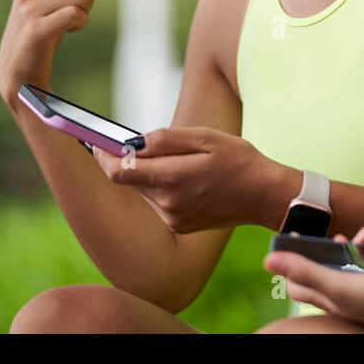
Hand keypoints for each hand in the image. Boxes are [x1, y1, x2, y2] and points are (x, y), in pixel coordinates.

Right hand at [0, 0, 101, 114]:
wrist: (18, 73)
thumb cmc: (40, 36)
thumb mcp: (52, 3)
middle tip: (74, 16)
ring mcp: (30, 9)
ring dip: (84, 13)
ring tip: (68, 25)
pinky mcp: (37, 30)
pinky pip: (75, 14)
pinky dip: (80, 23)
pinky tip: (69, 31)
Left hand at [93, 126, 279, 232]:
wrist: (265, 196)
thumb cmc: (239, 160)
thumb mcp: (206, 138)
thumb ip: (165, 139)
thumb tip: (133, 141)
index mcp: (173, 178)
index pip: (120, 171)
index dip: (104, 156)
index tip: (98, 143)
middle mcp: (168, 203)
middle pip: (130, 180)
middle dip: (130, 161)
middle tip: (140, 144)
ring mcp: (173, 218)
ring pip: (144, 191)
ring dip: (149, 175)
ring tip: (180, 161)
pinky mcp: (179, 226)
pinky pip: (158, 203)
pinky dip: (163, 188)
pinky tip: (188, 179)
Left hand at [264, 226, 363, 333]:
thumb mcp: (339, 284)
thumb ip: (305, 271)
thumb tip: (268, 261)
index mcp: (326, 299)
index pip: (297, 283)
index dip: (291, 261)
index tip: (292, 236)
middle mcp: (341, 297)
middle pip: (324, 270)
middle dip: (327, 248)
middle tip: (336, 234)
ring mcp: (362, 293)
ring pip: (349, 264)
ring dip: (353, 245)